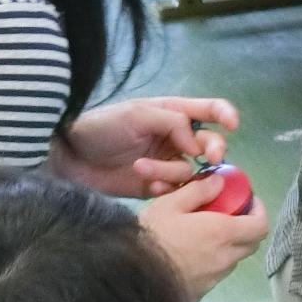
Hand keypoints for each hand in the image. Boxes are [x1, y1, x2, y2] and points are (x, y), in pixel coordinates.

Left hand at [53, 97, 238, 197]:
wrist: (69, 157)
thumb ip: (173, 123)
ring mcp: (168, 164)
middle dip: (213, 150)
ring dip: (171, 171)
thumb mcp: (136, 114)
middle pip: (211, 144)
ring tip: (142, 169)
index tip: (233, 125)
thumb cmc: (101, 127)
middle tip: (208, 158)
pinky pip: (177, 191)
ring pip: (192, 171)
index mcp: (173, 114)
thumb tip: (198, 145)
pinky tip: (150, 187)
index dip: (226, 115)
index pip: (209, 110)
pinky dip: (168, 189)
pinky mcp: (157, 187)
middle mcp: (176, 139)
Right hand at [139, 172, 268, 300]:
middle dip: (246, 228)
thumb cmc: (151, 234)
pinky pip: (217, 273)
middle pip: (250, 243)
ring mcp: (215, 277)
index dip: (259, 212)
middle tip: (229, 215)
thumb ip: (198, 191)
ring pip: (234, 259)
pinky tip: (193, 254)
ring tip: (207, 235)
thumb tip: (220, 181)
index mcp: (223, 232)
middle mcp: (226, 257)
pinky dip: (214, 261)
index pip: (260, 226)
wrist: (130, 275)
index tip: (249, 201)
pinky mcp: (203, 291)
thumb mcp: (169, 204)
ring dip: (229, 246)